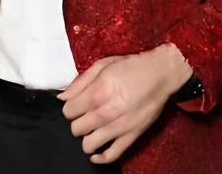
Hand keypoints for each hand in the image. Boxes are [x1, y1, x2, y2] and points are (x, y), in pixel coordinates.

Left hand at [59, 44, 192, 163]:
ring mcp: (118, 128)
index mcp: (97, 92)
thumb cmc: (130, 66)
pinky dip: (99, 157)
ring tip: (92, 128)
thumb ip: (80, 82)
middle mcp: (105, 113)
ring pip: (88, 145)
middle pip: (76, 128)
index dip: (70, 106)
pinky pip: (110, 156)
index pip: (68, 111)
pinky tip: (96, 151)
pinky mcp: (131, 137)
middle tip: (85, 113)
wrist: (159, 75)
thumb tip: (62, 97)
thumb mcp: (102, 65)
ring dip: (87, 137)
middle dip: (77, 121)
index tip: (76, 103)